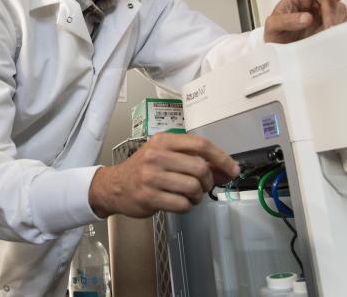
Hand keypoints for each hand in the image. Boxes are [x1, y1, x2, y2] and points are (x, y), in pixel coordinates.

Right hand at [88, 133, 239, 218]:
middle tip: (204, 186)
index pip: (200, 144)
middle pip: (200, 168)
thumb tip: (226, 169)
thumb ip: (192, 158)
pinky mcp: (149, 196)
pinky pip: (182, 204)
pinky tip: (179, 203)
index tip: (232, 169)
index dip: (221, 157)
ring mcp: (151, 176)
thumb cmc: (143, 169)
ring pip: (193, 187)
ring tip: (190, 196)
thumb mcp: (164, 154)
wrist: (114, 185)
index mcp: (163, 140)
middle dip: (208, 181)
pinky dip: (187, 207)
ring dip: (197, 196)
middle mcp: (157, 155)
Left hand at [264, 0, 346, 43]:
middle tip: (328, 26)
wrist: (279, 52)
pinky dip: (342, 28)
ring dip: (337, 20)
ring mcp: (322, 14)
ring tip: (326, 32)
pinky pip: (344, 21)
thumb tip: (306, 18)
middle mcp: (313, 2)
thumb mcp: (273, 26)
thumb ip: (286, 21)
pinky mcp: (329, 26)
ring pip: (339, 9)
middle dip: (332, 11)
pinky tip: (332, 35)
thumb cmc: (275, 34)